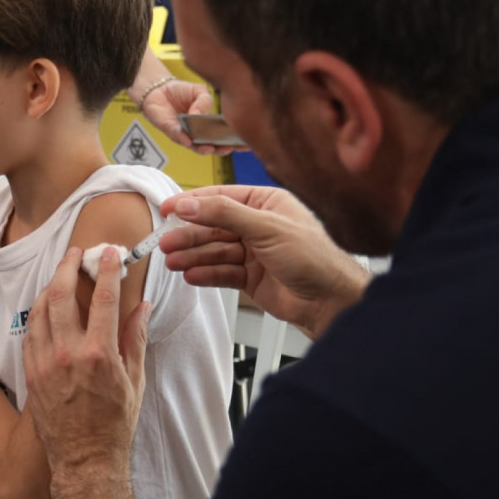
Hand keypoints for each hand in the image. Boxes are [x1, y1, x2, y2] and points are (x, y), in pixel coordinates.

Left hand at [22, 246, 150, 498]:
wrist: (85, 459)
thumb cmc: (114, 424)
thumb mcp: (135, 381)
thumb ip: (135, 339)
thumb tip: (142, 307)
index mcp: (99, 353)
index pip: (102, 298)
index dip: (106, 270)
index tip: (108, 253)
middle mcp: (68, 353)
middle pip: (60, 294)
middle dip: (67, 265)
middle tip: (74, 252)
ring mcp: (45, 362)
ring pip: (39, 310)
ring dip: (48, 286)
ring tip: (58, 274)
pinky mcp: (31, 372)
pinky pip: (30, 333)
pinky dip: (36, 314)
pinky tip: (44, 307)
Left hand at [138, 79, 246, 155]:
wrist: (158, 89)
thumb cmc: (182, 91)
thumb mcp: (200, 92)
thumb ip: (204, 102)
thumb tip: (201, 115)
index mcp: (211, 124)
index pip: (226, 135)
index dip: (237, 141)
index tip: (247, 144)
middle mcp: (200, 133)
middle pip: (214, 146)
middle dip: (222, 149)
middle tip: (229, 148)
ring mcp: (186, 135)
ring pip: (196, 147)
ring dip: (203, 148)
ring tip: (210, 147)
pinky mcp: (171, 132)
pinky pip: (178, 137)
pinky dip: (184, 138)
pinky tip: (189, 138)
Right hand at [159, 185, 369, 338]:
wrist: (331, 301)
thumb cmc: (314, 258)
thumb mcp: (266, 227)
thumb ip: (224, 214)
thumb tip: (190, 204)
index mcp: (266, 203)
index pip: (221, 198)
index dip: (192, 203)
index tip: (167, 209)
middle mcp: (258, 225)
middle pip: (213, 227)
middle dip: (189, 235)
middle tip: (167, 242)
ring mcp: (254, 252)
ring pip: (215, 251)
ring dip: (193, 255)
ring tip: (173, 261)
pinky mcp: (251, 277)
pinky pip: (222, 272)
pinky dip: (206, 273)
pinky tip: (191, 274)